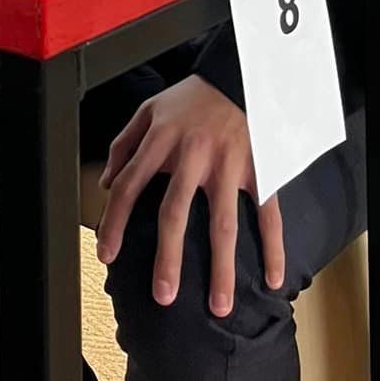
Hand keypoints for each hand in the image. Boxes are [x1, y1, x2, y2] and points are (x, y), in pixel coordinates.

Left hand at [96, 77, 282, 316]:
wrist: (240, 74)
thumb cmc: (191, 99)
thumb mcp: (148, 110)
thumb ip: (123, 145)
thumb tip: (105, 183)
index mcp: (161, 140)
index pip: (130, 186)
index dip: (114, 222)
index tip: (108, 255)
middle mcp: (194, 155)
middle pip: (176, 213)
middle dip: (169, 257)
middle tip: (164, 296)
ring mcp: (229, 165)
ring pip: (224, 223)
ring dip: (221, 267)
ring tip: (219, 306)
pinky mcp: (260, 169)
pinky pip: (268, 214)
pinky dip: (274, 247)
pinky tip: (272, 278)